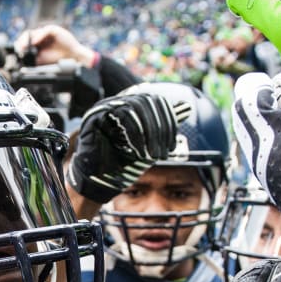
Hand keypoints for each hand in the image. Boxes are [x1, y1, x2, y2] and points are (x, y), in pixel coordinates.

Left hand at [14, 25, 96, 67]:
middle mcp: (42, 36)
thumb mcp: (41, 59)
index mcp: (38, 42)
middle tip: (19, 48)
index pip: (26, 40)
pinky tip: (34, 42)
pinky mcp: (54, 30)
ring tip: (24, 46)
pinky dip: (38, 36)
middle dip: (22, 41)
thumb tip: (21, 54)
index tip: (17, 50)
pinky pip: (44, 31)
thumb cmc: (58, 59)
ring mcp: (48, 32)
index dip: (21, 44)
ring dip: (28, 39)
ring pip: (34, 32)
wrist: (72, 58)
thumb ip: (32, 56)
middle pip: (28, 34)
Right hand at [65, 92, 191, 203]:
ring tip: (152, 155)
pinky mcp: (94, 115)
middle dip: (160, 129)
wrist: (100, 180)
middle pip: (147, 102)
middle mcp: (118, 102)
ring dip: (149, 133)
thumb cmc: (123, 162)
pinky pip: (119, 115)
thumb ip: (164, 125)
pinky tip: (138, 152)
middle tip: (162, 153)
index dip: (168, 122)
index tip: (170, 146)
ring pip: (136, 107)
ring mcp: (105, 107)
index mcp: (131, 105)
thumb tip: (185, 107)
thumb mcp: (150, 143)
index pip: (156, 101)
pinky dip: (134, 134)